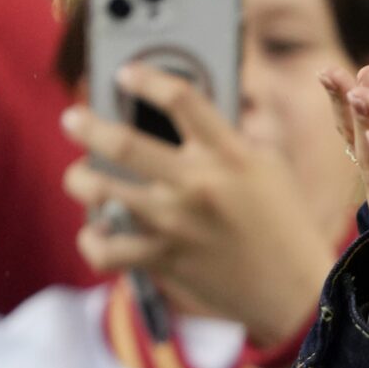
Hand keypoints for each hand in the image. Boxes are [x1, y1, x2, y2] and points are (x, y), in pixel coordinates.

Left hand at [63, 68, 335, 346]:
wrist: (296, 292)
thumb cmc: (286, 225)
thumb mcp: (271, 168)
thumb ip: (231, 139)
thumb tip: (192, 118)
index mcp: (229, 155)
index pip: (182, 99)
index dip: (147, 78)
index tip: (126, 74)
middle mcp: (198, 185)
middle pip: (124, 144)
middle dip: (87, 126)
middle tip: (72, 119)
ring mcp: (177, 224)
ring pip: (102, 193)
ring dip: (80, 180)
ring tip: (81, 178)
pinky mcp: (165, 259)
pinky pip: (107, 250)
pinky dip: (93, 242)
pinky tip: (96, 233)